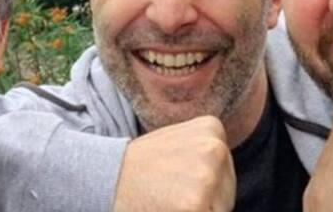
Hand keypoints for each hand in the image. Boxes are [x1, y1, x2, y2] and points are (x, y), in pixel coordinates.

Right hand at [113, 116, 235, 211]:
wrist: (106, 179)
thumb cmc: (143, 168)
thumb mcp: (180, 142)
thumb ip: (206, 151)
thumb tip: (222, 174)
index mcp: (212, 128)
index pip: (224, 173)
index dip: (201, 184)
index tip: (174, 176)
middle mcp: (215, 148)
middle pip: (225, 194)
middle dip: (204, 201)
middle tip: (169, 191)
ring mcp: (207, 176)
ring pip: (217, 210)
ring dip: (197, 210)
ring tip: (168, 200)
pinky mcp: (196, 204)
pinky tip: (167, 209)